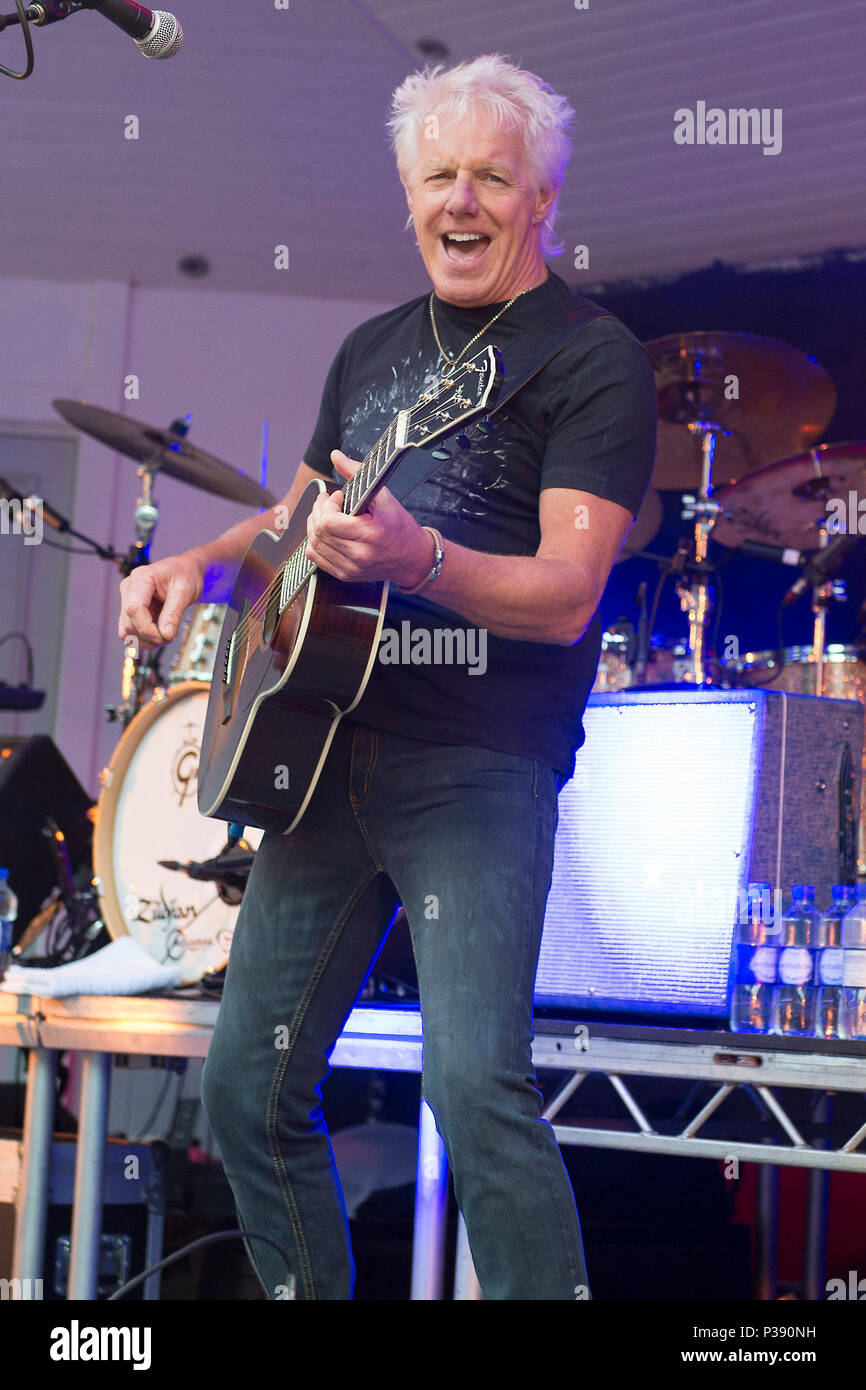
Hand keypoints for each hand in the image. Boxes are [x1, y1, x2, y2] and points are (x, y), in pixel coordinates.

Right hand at [118, 552, 205, 647]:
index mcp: (141, 578)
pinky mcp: (130, 611)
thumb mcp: (185, 592)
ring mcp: (127, 600)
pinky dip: (144, 639)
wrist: (184, 571)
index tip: (166, 637)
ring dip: (146, 641)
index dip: (147, 629)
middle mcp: (129, 588)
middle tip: (170, 636)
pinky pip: (130, 632)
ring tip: (165, 636)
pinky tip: (158, 636)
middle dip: (150, 636)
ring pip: (126, 631)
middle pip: (129, 623)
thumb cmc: (185, 575)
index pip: (134, 609)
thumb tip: (165, 635)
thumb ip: (174, 613)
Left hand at [304, 450, 431, 588]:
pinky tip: (326, 532)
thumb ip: (357, 473)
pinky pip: (316, 557)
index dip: (327, 505)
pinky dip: (315, 542)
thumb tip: (335, 455)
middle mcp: (359, 556)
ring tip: (325, 515)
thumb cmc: (400, 527)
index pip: (329, 522)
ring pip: (314, 544)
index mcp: (370, 535)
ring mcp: (350, 568)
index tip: (338, 497)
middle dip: (318, 511)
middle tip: (326, 501)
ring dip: (314, 525)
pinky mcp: (345, 575)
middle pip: (319, 532)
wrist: (413, 558)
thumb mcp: (384, 497)